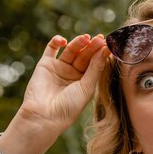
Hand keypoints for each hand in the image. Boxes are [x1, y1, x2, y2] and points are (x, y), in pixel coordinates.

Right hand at [0, 35, 109, 153]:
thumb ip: (95, 68)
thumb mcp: (86, 87)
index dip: (101, 54)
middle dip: (92, 47)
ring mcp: (59, 68)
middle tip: (100, 39)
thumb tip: (105, 50)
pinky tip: (64, 41)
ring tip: (86, 38)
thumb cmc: (69, 106)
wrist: (44, 115)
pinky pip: (52, 48)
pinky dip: (57, 41)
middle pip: (84, 55)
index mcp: (85, 81)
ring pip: (71, 50)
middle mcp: (73, 74)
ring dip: (78, 43)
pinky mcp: (45, 64)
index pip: (95, 63)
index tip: (108, 45)